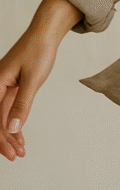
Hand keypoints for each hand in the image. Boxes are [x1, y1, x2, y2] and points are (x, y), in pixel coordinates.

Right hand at [0, 34, 58, 161]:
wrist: (45, 32)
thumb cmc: (38, 51)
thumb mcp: (32, 80)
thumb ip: (22, 105)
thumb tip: (12, 128)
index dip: (2, 139)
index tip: (12, 154)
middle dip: (5, 141)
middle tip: (17, 156)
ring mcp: (4, 86)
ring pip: (3, 116)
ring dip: (11, 134)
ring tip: (21, 150)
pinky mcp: (12, 85)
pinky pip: (10, 108)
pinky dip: (15, 122)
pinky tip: (20, 136)